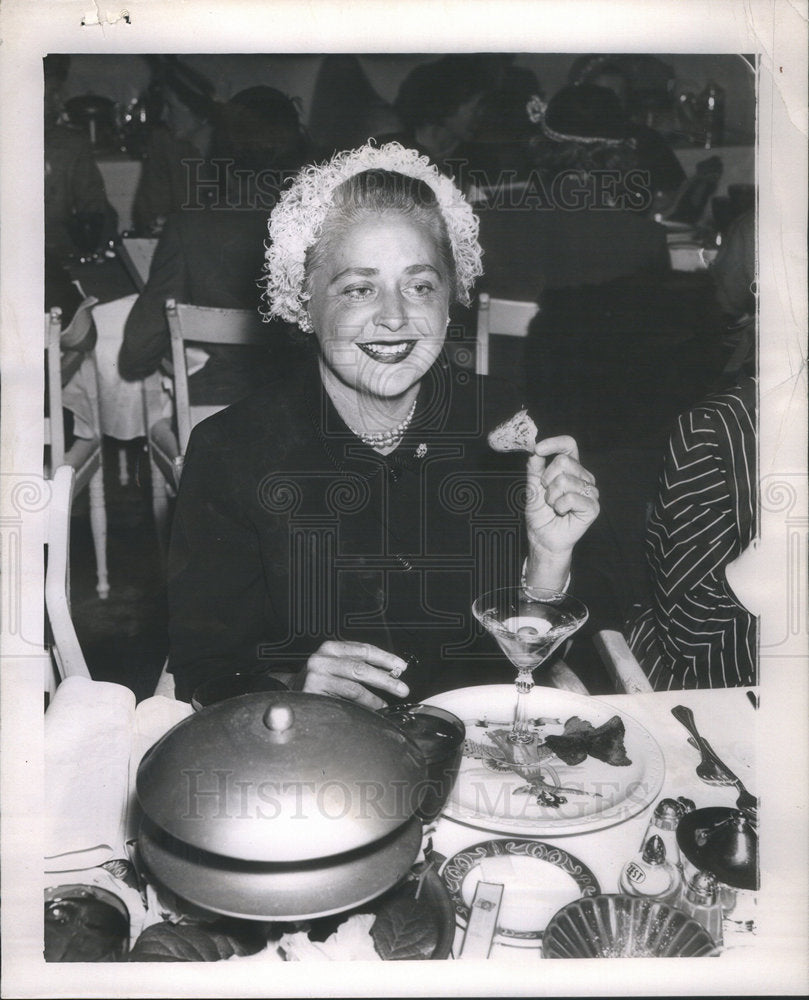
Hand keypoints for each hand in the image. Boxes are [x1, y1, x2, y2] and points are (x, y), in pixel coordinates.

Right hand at [302, 640, 409, 709]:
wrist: (290, 692)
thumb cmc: (318, 680)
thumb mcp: (335, 665)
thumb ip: (357, 664)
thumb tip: (389, 673)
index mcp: (331, 648)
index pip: (363, 649)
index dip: (385, 658)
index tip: (400, 666)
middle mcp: (323, 658)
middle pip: (361, 667)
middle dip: (385, 678)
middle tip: (401, 687)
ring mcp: (317, 675)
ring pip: (354, 685)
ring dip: (374, 696)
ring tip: (386, 703)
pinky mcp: (314, 692)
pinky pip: (344, 700)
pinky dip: (362, 705)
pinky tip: (372, 709)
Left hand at [525, 435, 599, 560]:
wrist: (542, 537)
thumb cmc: (540, 513)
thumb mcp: (533, 486)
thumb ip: (535, 467)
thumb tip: (535, 450)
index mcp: (571, 468)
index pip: (569, 445)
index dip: (554, 443)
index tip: (538, 449)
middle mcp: (583, 477)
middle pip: (563, 461)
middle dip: (547, 480)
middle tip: (547, 495)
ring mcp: (590, 491)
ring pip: (565, 480)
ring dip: (552, 497)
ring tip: (554, 506)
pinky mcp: (593, 507)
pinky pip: (571, 498)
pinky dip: (560, 506)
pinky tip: (562, 512)